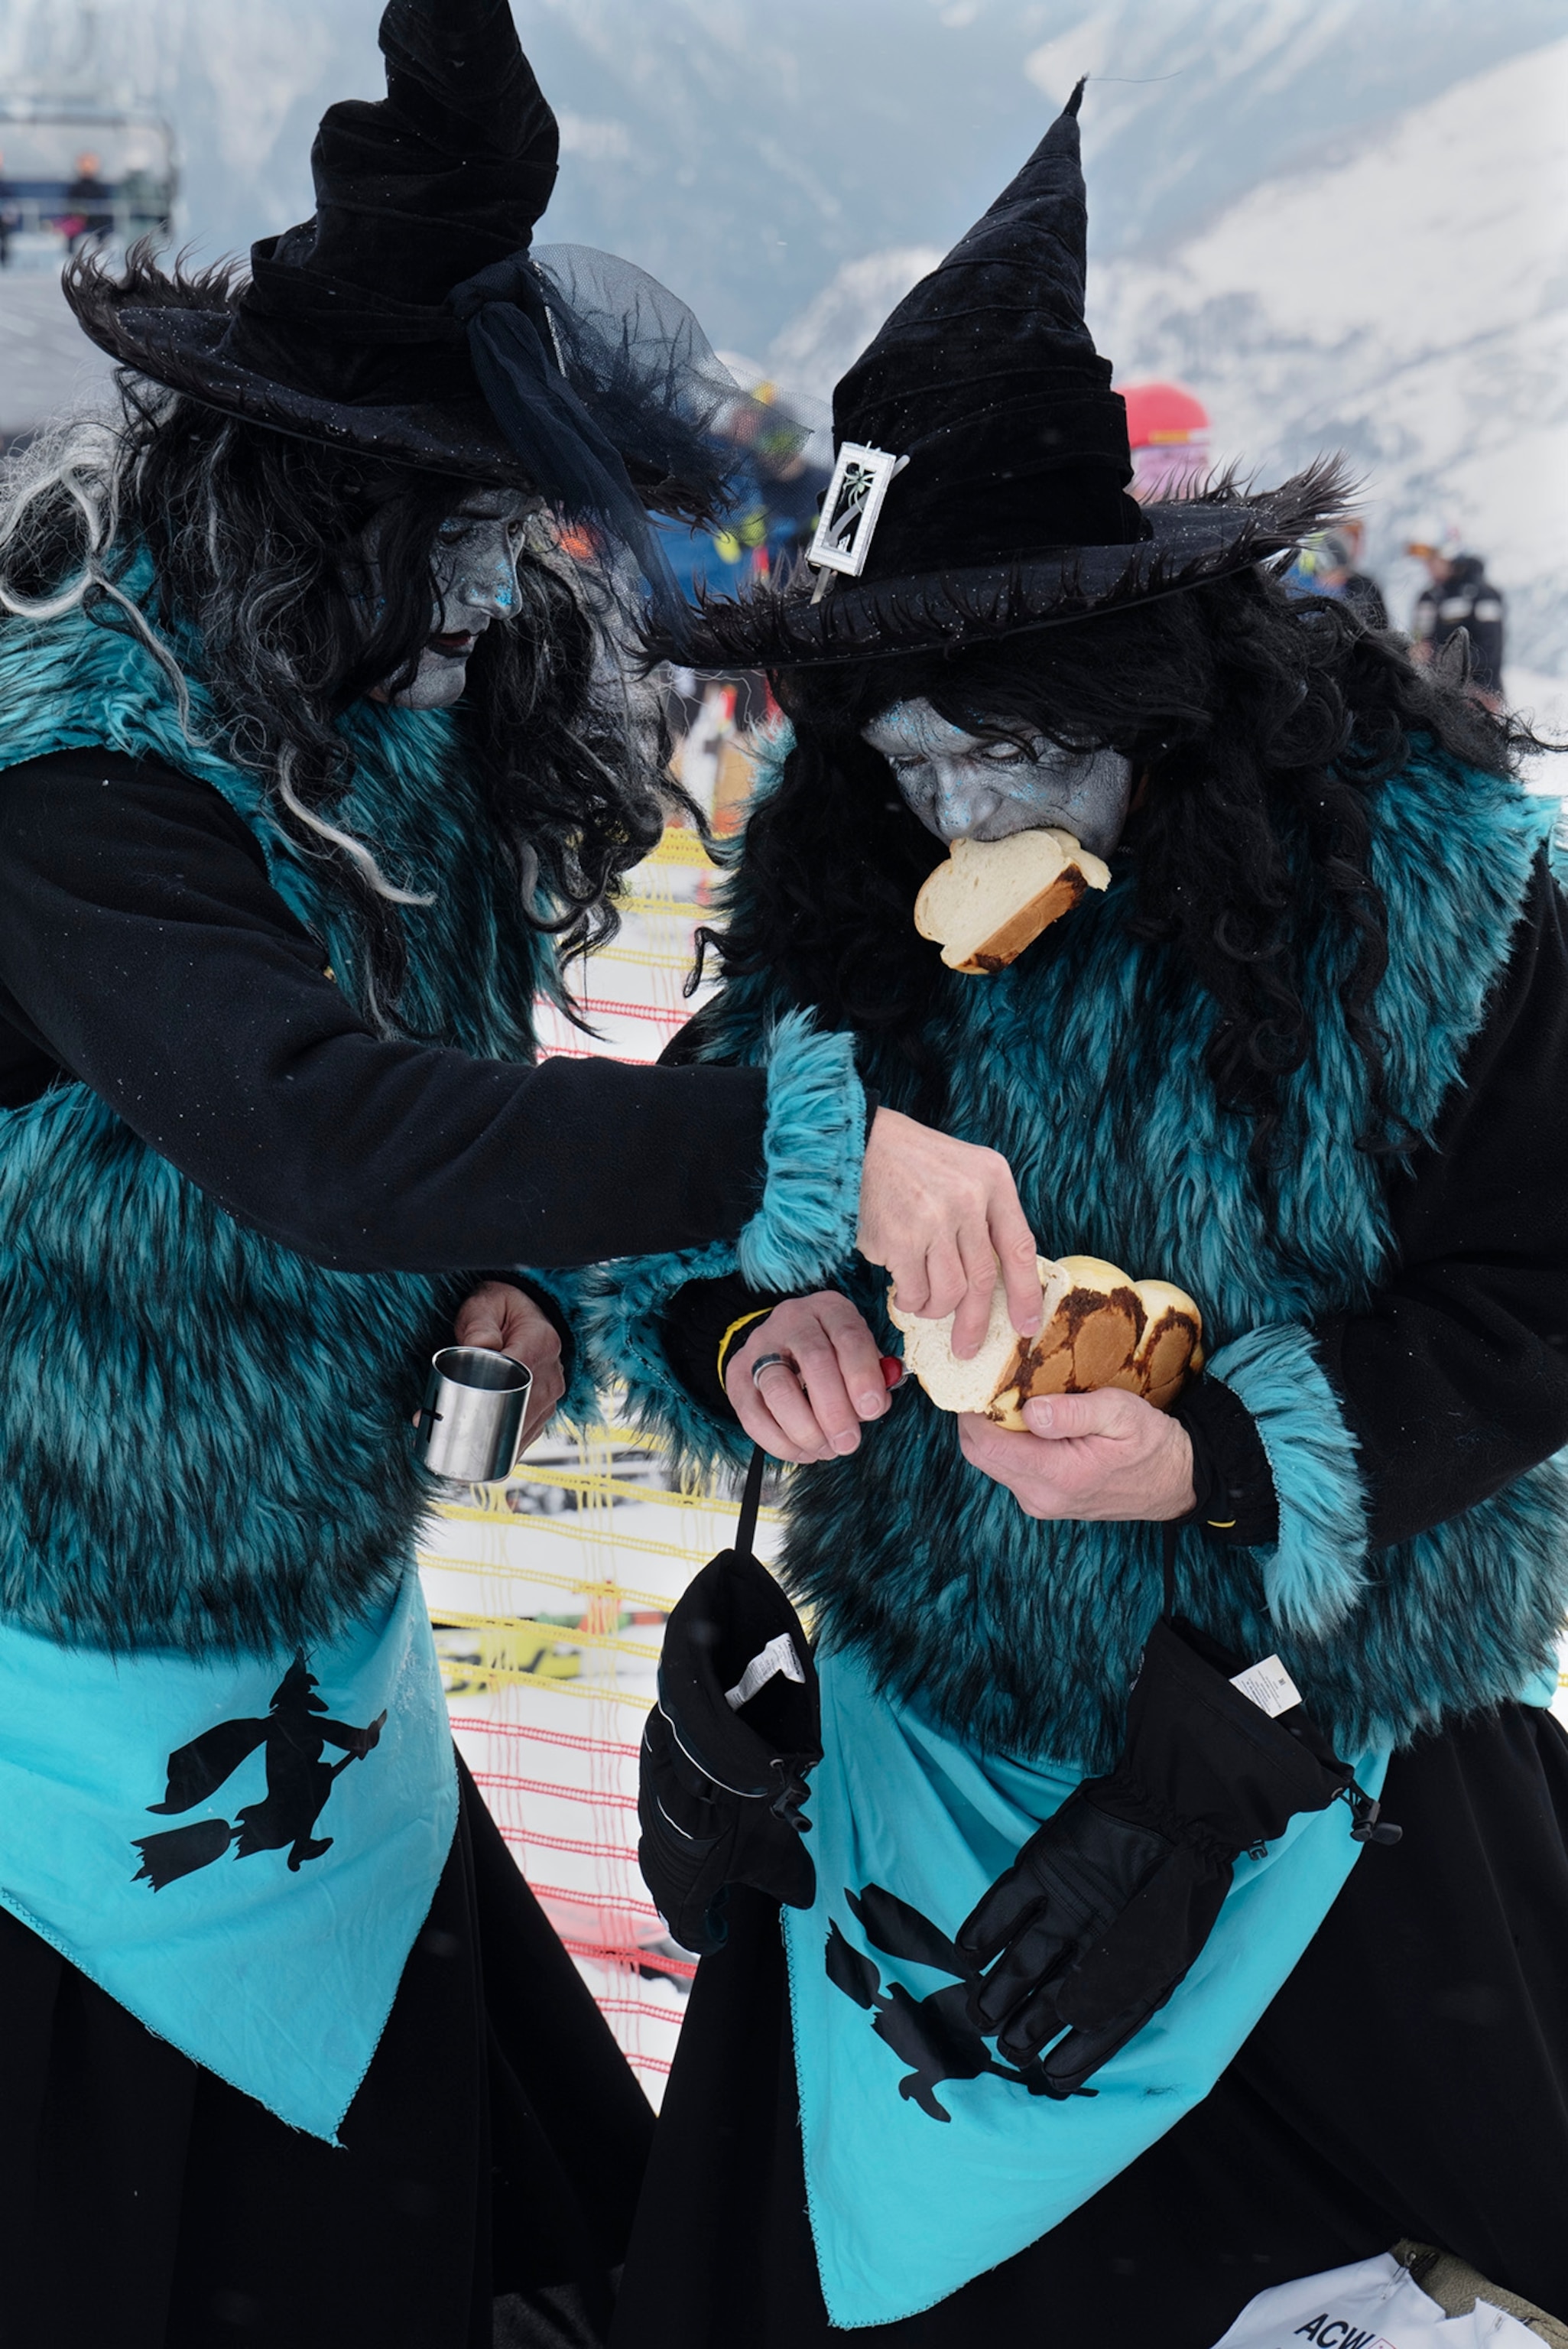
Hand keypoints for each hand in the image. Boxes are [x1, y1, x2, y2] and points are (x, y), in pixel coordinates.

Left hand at [453, 1281, 563, 1450]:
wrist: (527, 1315)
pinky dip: (506, 1447)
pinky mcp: (544, 1408)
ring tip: (457, 1449)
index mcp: (541, 1343)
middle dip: (485, 1428)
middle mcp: (552, 1374)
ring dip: (494, 1443)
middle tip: (445, 1433)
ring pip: (524, 1429)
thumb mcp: (485, 1304)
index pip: (517, 1379)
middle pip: (520, 1412)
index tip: (452, 1411)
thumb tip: (483, 1344)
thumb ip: (480, 1322)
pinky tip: (482, 1458)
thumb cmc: (501, 1309)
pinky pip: (527, 1434)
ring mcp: (551, 1395)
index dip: (487, 1398)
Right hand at [727, 1293, 892, 1464]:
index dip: (862, 1375)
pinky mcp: (737, 1374)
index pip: (849, 1336)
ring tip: (826, 1449)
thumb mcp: (857, 1354)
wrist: (781, 1345)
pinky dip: (780, 1442)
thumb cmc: (831, 1355)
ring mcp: (760, 1345)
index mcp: (829, 1309)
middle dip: (834, 1409)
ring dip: (806, 1429)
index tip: (872, 1410)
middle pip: (813, 1360)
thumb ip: (872, 1378)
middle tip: (848, 1442)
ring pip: (778, 1388)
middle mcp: (792, 1320)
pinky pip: (752, 1414)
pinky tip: (803, 1451)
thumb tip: (873, 1406)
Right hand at [856, 1106, 1039, 1359]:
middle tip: (968, 1347)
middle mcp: (970, 1198)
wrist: (858, 1144)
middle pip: (984, 1279)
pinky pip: (916, 1291)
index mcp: (993, 1179)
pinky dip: (910, 1301)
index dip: (1026, 1293)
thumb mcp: (964, 1171)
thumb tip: (997, 1280)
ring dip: (936, 1309)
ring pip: (950, 1292)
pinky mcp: (901, 1238)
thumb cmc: (911, 1163)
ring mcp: (935, 1219)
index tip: (1026, 1326)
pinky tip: (903, 1293)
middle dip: (976, 1322)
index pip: (1020, 1247)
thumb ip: (985, 1215)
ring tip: (923, 1304)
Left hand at [957, 1389, 1194, 1520]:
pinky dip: (1009, 1443)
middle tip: (992, 1383)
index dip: (971, 1410)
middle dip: (977, 1417)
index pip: (985, 1445)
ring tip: (1013, 1397)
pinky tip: (1029, 1421)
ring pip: (992, 1462)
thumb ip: (1074, 1412)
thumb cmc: (1151, 1444)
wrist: (1176, 1482)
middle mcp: (1040, 1496)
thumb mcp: (1121, 1414)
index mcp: (1056, 1475)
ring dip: (993, 1430)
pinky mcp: (1045, 1501)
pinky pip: (1010, 1468)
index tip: (978, 1379)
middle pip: (979, 1455)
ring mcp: (1041, 1503)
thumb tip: (1029, 1411)